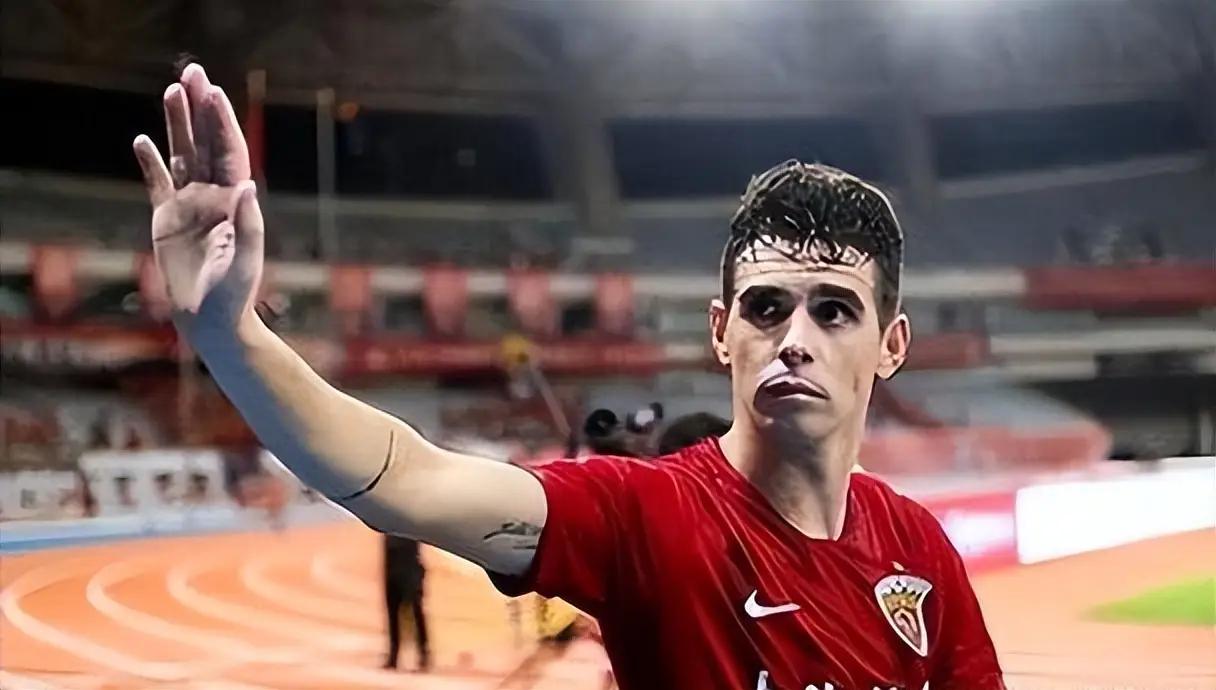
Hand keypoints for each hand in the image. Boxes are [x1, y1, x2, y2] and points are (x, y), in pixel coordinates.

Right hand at [133, 63, 262, 333]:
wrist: (213, 322)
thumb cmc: (234, 296)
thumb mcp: (245, 262)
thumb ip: (249, 225)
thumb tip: (248, 187)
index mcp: (236, 202)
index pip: (230, 152)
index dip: (222, 122)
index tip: (213, 92)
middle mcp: (214, 197)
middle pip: (206, 144)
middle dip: (201, 109)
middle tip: (193, 71)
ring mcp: (190, 206)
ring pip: (183, 155)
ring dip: (177, 124)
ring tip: (172, 90)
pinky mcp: (167, 220)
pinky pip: (157, 183)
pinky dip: (150, 162)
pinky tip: (141, 141)